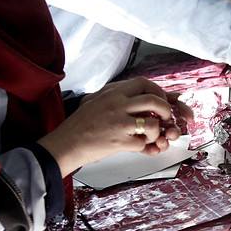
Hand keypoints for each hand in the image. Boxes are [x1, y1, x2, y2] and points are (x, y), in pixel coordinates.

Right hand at [38, 77, 184, 175]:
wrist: (65, 144)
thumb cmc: (80, 124)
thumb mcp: (96, 99)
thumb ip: (116, 95)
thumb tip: (141, 94)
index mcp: (112, 93)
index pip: (144, 83)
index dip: (158, 91)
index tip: (160, 99)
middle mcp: (117, 105)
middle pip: (154, 101)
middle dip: (165, 110)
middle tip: (164, 118)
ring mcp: (119, 123)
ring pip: (152, 123)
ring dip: (155, 132)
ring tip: (149, 135)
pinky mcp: (119, 141)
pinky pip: (143, 143)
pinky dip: (144, 147)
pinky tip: (136, 146)